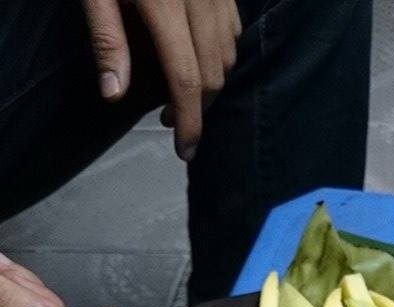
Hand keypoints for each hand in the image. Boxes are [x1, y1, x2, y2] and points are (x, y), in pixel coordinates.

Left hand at [81, 0, 241, 160]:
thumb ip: (106, 39)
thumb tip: (114, 95)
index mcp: (165, 4)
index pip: (186, 79)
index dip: (188, 121)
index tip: (184, 150)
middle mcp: (201, 1)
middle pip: (212, 75)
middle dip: (197, 108)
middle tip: (169, 119)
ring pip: (228, 57)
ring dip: (209, 84)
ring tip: (180, 90)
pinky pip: (233, 32)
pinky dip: (221, 56)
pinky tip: (198, 58)